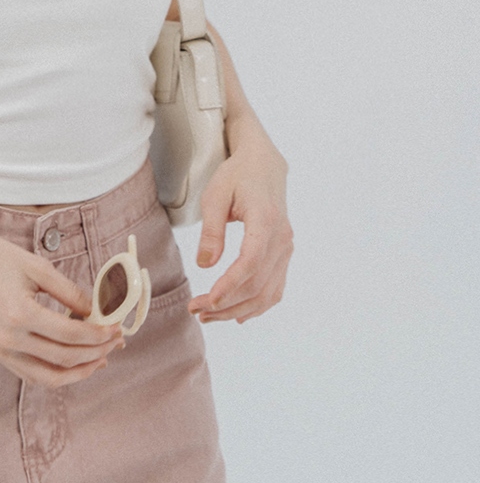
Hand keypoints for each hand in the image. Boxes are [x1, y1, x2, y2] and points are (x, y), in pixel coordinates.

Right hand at [0, 228, 125, 387]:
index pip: (71, 335)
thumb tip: (98, 312)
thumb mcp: (37, 266)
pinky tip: (75, 363)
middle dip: (96, 352)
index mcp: (20, 313)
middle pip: (64, 359)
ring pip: (49, 378)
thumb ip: (70, 292)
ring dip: (80, 371)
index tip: (117, 328)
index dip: (99, 335)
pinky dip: (57, 374)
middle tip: (116, 341)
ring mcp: (1, 350)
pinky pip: (32, 375)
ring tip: (101, 358)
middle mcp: (9, 338)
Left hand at [187, 124, 292, 323]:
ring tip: (208, 315)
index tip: (207, 300)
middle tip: (196, 310)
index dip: (230, 285)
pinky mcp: (284, 254)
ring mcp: (286, 248)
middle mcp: (282, 238)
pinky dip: (257, 305)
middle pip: (258, 283)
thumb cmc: (236, 177)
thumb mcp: (215, 195)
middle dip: (227, 303)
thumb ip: (211, 230)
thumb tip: (205, 265)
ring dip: (239, 309)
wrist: (264, 166)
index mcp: (266, 220)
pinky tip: (238, 315)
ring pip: (267, 292)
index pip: (250, 262)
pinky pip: (275, 287)